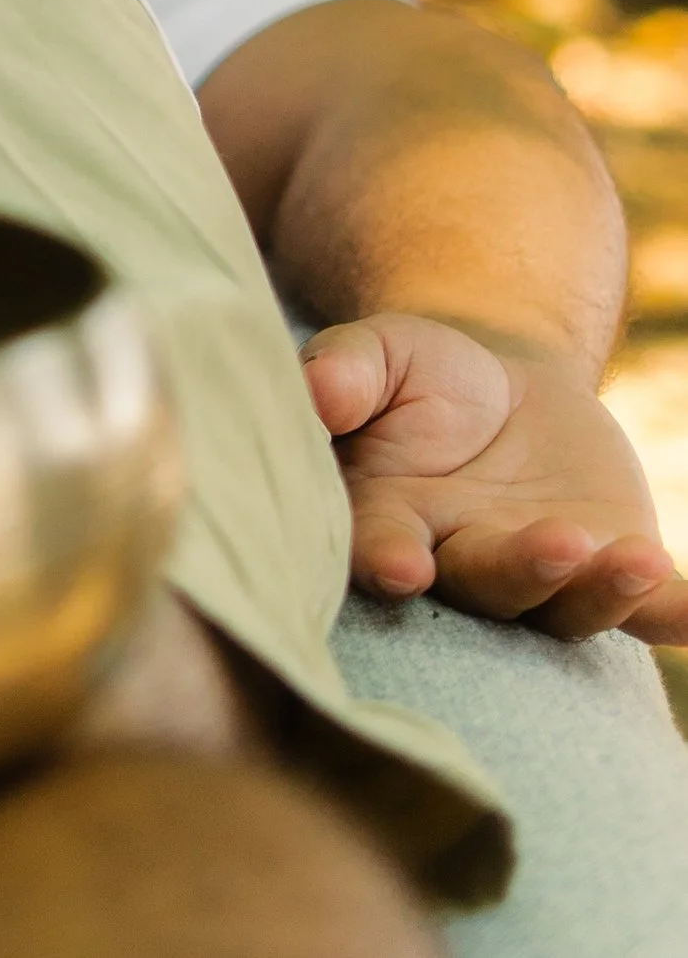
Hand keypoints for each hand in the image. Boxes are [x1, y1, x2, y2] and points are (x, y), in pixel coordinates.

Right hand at [305, 309, 687, 639]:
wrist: (505, 389)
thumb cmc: (422, 375)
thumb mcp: (380, 351)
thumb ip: (346, 371)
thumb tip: (316, 393)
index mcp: (391, 518)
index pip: (381, 549)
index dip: (387, 562)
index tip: (400, 567)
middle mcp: (462, 564)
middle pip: (488, 588)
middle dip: (521, 572)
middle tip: (553, 545)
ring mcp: (540, 576)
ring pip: (567, 608)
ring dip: (601, 590)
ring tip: (633, 555)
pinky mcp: (606, 571)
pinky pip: (646, 610)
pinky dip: (676, 615)